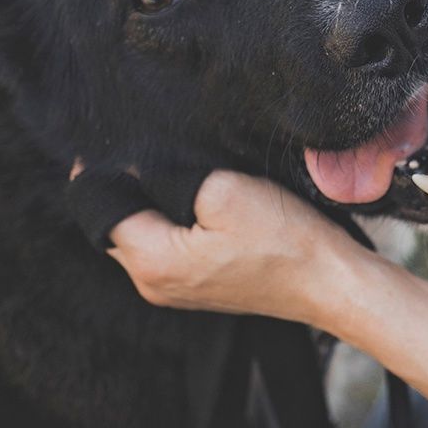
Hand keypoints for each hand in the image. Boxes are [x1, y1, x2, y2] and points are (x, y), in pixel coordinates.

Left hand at [104, 170, 368, 326]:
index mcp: (151, 262)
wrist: (329, 282)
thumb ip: (166, 176)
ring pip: (139, 233)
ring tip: (175, 171)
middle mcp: (152, 284)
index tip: (112, 137)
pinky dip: (169, 220)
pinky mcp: (194, 287)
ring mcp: (173, 290)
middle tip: (146, 148)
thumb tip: (134, 168)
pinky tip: (195, 200)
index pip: (98, 207)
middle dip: (124, 187)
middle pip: (114, 223)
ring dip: (149, 203)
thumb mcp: (222, 190)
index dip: (101, 169)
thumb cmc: (285, 239)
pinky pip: (164, 246)